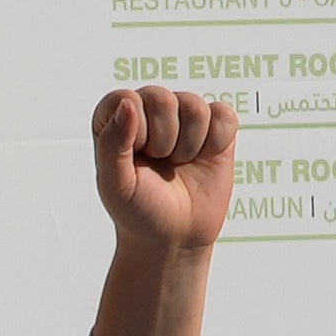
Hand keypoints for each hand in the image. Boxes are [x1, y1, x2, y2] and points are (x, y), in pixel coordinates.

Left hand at [89, 81, 241, 250]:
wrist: (175, 237)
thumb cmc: (139, 210)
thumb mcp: (115, 185)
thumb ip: (112, 144)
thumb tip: (129, 103)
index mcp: (116, 115)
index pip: (128, 99)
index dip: (136, 134)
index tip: (136, 160)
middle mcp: (150, 107)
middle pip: (163, 100)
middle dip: (163, 143)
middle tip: (160, 165)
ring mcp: (184, 113)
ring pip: (195, 108)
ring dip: (188, 147)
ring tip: (179, 164)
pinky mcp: (216, 124)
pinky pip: (224, 117)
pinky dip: (215, 144)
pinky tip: (203, 159)